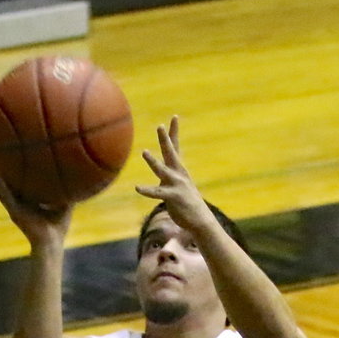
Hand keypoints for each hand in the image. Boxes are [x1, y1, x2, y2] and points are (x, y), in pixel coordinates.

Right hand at [0, 165, 71, 247]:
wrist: (52, 242)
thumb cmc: (58, 228)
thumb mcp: (64, 205)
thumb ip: (67, 192)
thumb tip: (77, 179)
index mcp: (29, 204)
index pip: (19, 187)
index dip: (14, 175)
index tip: (9, 160)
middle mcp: (19, 206)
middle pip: (6, 187)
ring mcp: (15, 209)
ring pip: (1, 190)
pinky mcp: (14, 212)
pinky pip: (4, 196)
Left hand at [135, 117, 211, 232]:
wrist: (200, 220)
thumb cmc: (188, 203)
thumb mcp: (178, 187)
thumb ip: (169, 178)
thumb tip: (163, 174)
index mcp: (179, 170)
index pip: (176, 147)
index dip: (174, 132)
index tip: (174, 117)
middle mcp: (179, 174)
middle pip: (171, 153)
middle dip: (165, 139)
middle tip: (160, 126)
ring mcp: (176, 185)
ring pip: (163, 170)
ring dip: (153, 161)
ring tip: (144, 152)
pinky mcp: (173, 197)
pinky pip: (157, 193)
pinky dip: (147, 190)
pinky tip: (137, 188)